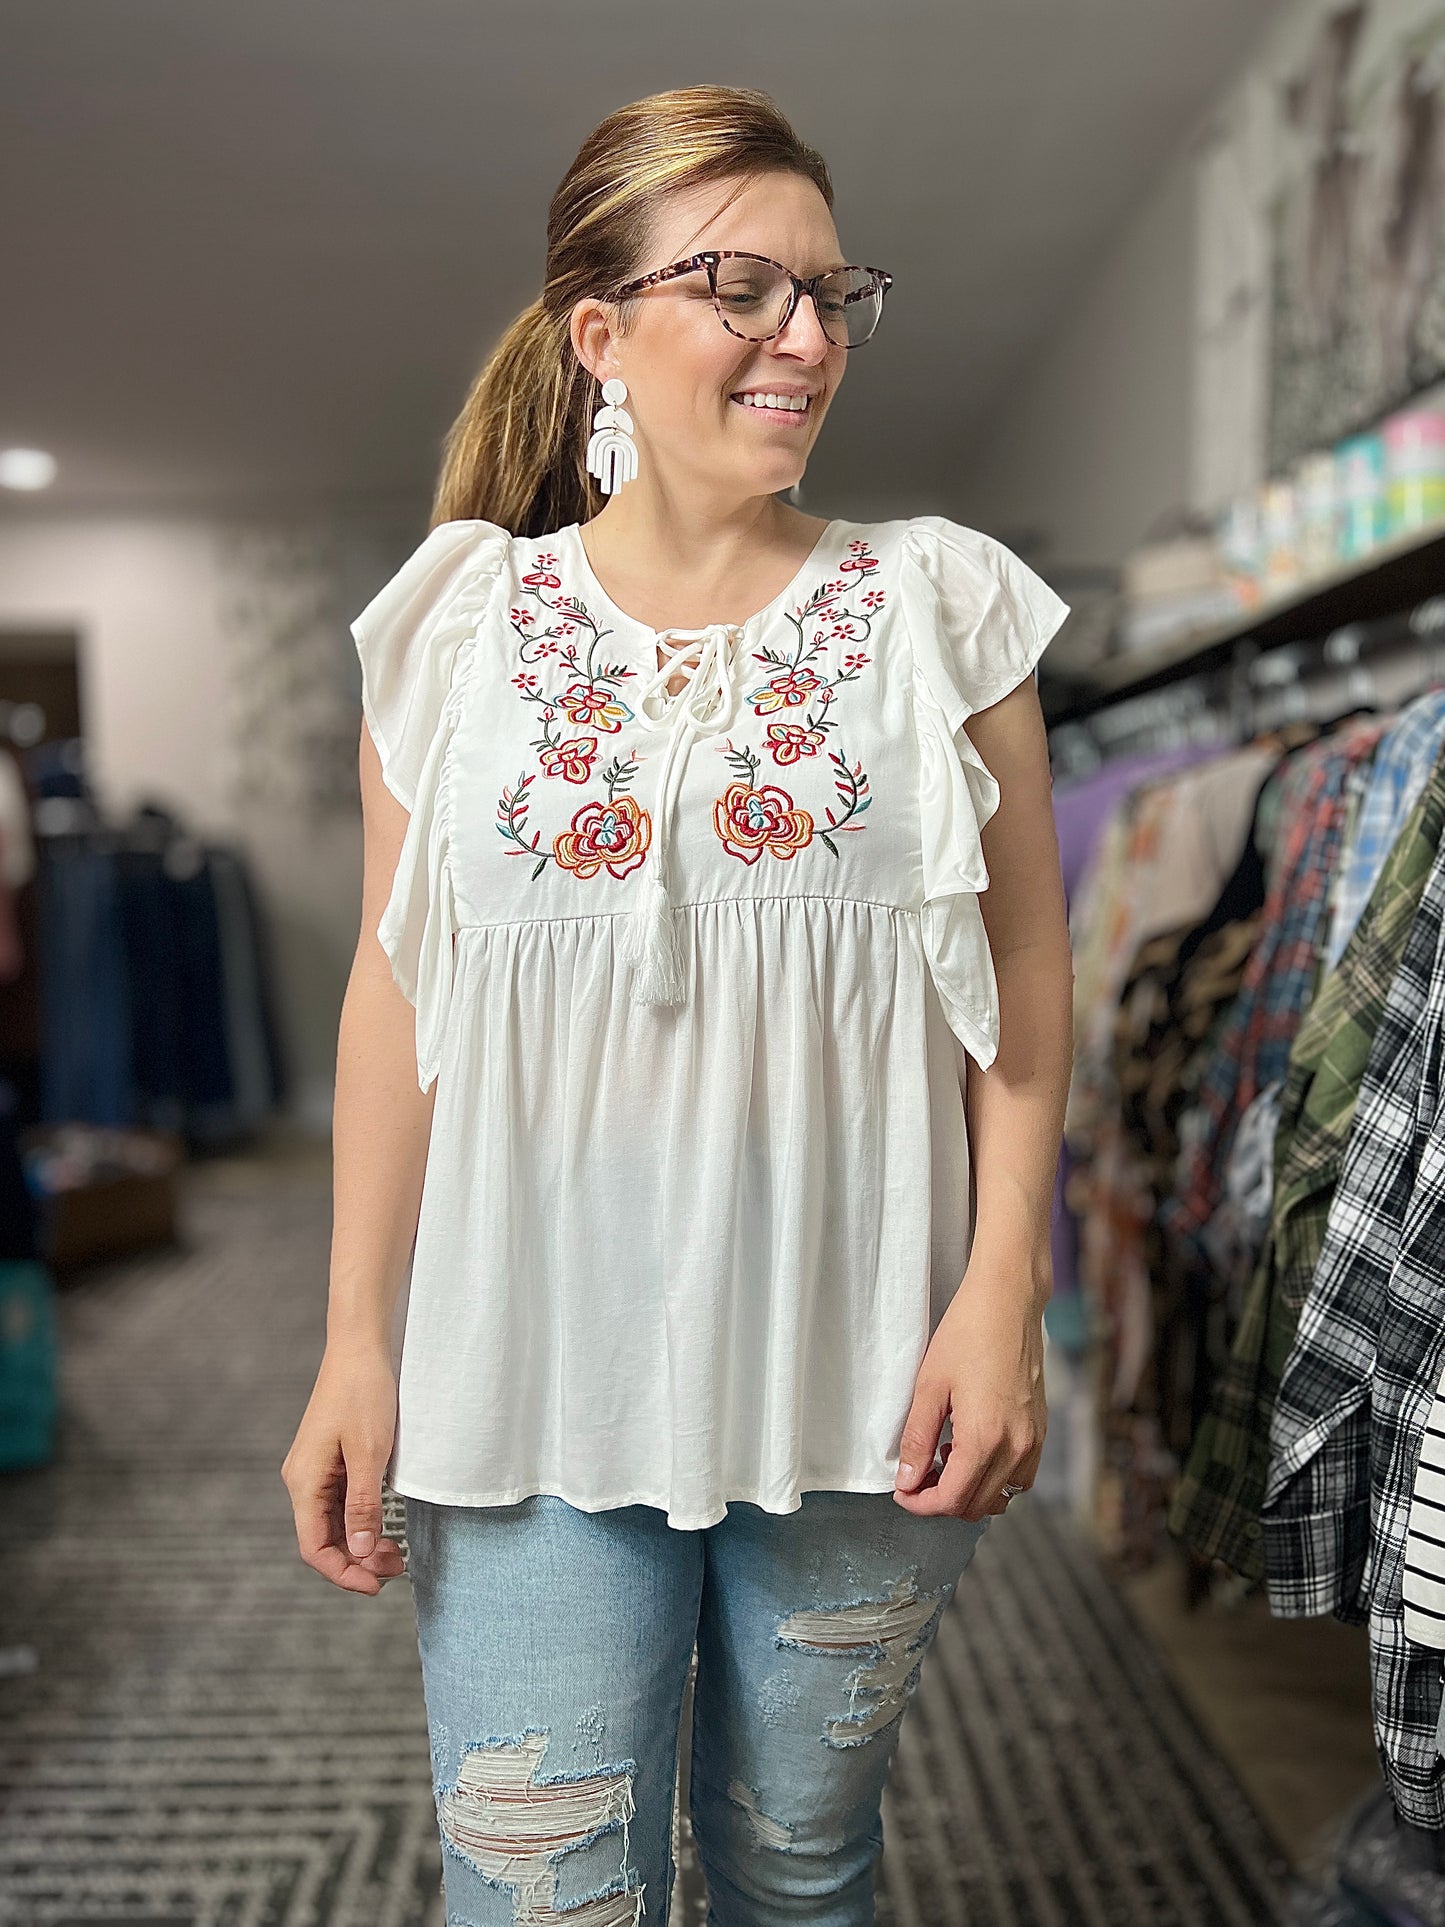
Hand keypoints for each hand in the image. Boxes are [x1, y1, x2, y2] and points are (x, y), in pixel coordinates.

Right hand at [281, 1339, 408, 1593]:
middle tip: (396, 1568)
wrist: (360, 1347)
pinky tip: (385, 1525)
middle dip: (357, 1561)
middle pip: (323, 1539)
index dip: (343, 1573)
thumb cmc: (363, 1393)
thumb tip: (359, 1553)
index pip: (314, 1547)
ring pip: (334, 1523)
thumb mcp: (369, 1453)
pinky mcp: (331, 1460)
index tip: (377, 1586)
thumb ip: (363, 1505)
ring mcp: (317, 1470)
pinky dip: (362, 1520)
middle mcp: (304, 1480)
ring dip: (361, 1543)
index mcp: (304, 1482)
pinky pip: (341, 1503)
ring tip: (395, 1553)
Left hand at [892, 1251, 1047, 1521]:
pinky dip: (995, 1478)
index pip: (952, 1500)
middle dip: (941, 1501)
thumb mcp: (929, 1387)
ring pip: (1002, 1496)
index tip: (902, 1492)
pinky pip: (1020, 1476)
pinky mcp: (1041, 1430)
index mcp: (985, 1439)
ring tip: (944, 1459)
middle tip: (917, 1477)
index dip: (921, 1504)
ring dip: (970, 1492)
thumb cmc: (967, 1334)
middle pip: (976, 1506)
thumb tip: (907, 1481)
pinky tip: (972, 1449)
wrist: (1008, 1301)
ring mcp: (1033, 1440)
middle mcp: (1016, 1447)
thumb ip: (917, 1439)